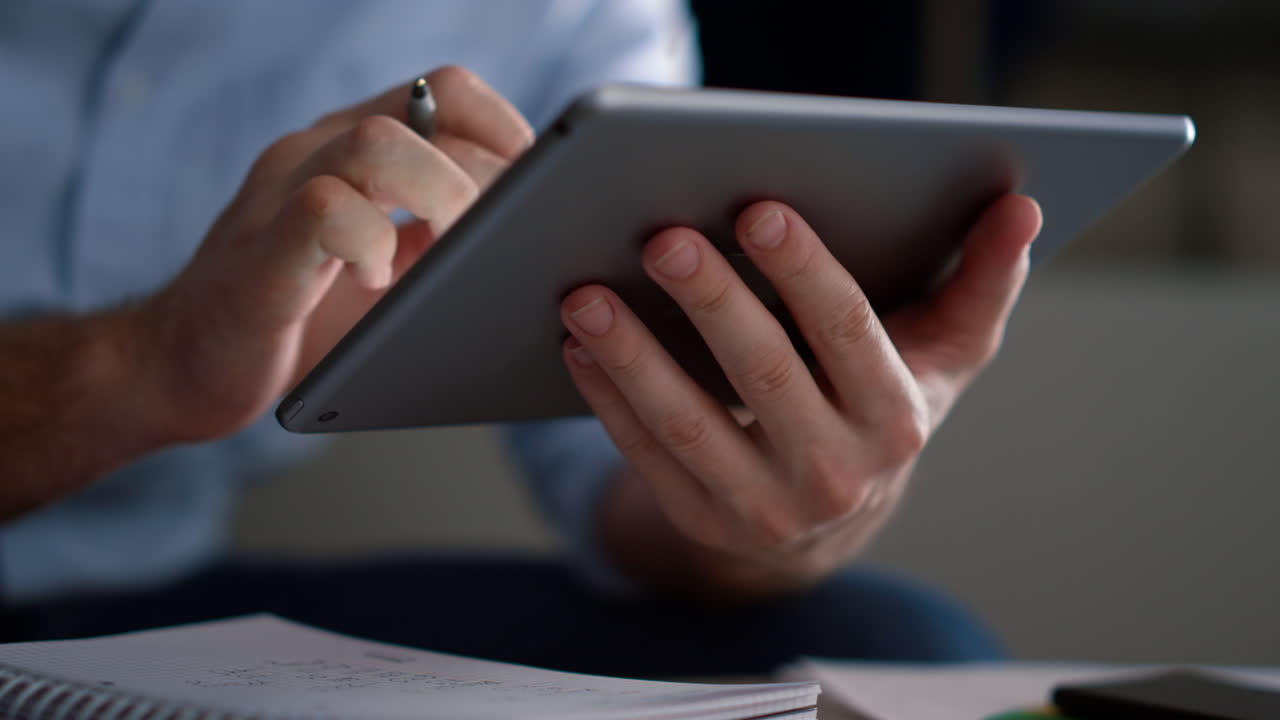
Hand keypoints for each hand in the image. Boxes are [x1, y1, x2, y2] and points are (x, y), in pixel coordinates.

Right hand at [132, 66, 531, 442]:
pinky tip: (379, 281)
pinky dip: (372, 243)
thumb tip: (526, 240)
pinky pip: (325, 210)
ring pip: (379, 144)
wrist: (181, 367)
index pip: (443, 93)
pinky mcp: (261, 251)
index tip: (539, 185)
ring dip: (444, 196)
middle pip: (423, 110)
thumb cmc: (296, 321)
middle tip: (509, 237)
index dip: (503, 128)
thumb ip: (430, 235)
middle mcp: (315, 154)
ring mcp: (282, 194)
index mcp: (351, 150)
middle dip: (488, 174)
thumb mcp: (382, 266)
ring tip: (457, 251)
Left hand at [559, 194, 1041, 595]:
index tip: (757, 208)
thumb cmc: (879, 406)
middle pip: (764, 373)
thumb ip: (980, 282)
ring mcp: (764, 505)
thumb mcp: (941, 355)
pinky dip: (608, 400)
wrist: (831, 516)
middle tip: (660, 236)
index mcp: (895, 416)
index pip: (849, 332)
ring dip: (633, 357)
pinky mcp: (704, 520)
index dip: (804, 271)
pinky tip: (578, 344)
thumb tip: (1019, 206)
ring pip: (690, 424)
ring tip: (585, 295)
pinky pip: (648, 457)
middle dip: (711, 301)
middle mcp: (835, 470)